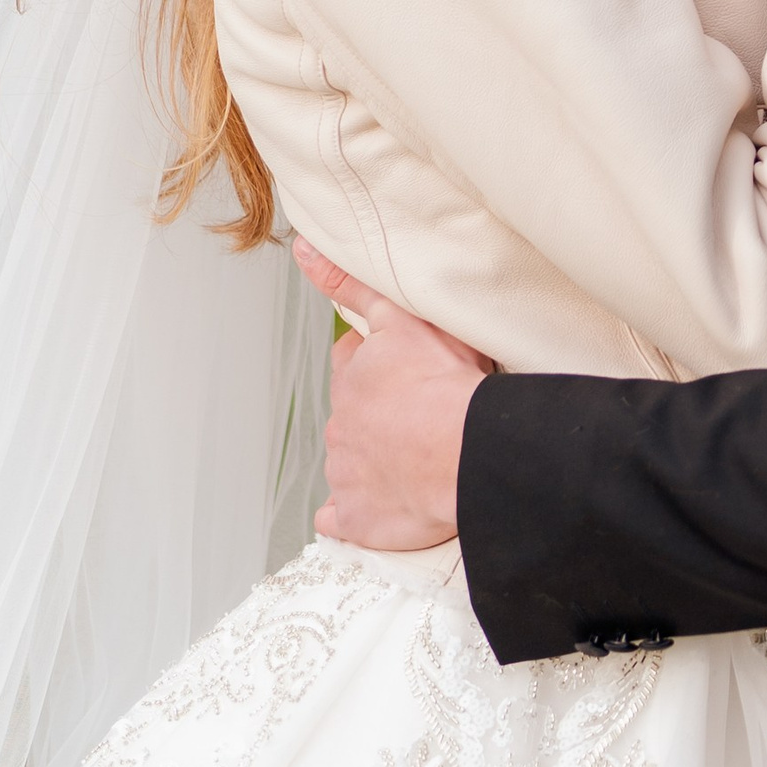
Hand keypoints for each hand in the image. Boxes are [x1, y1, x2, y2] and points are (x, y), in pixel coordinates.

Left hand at [299, 238, 495, 549]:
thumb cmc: (447, 385)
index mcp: (353, 377)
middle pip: (354, 413)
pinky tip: (382, 505)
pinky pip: (342, 517)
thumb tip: (301, 249)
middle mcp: (341, 424)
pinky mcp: (356, 517)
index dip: (377, 362)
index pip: (352, 360)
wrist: (464, 451)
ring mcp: (346, 473)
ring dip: (375, 460)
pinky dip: (356, 513)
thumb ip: (352, 285)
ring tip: (418, 460)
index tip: (403, 369)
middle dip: (379, 414)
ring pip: (351, 462)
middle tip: (422, 415)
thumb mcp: (404, 317)